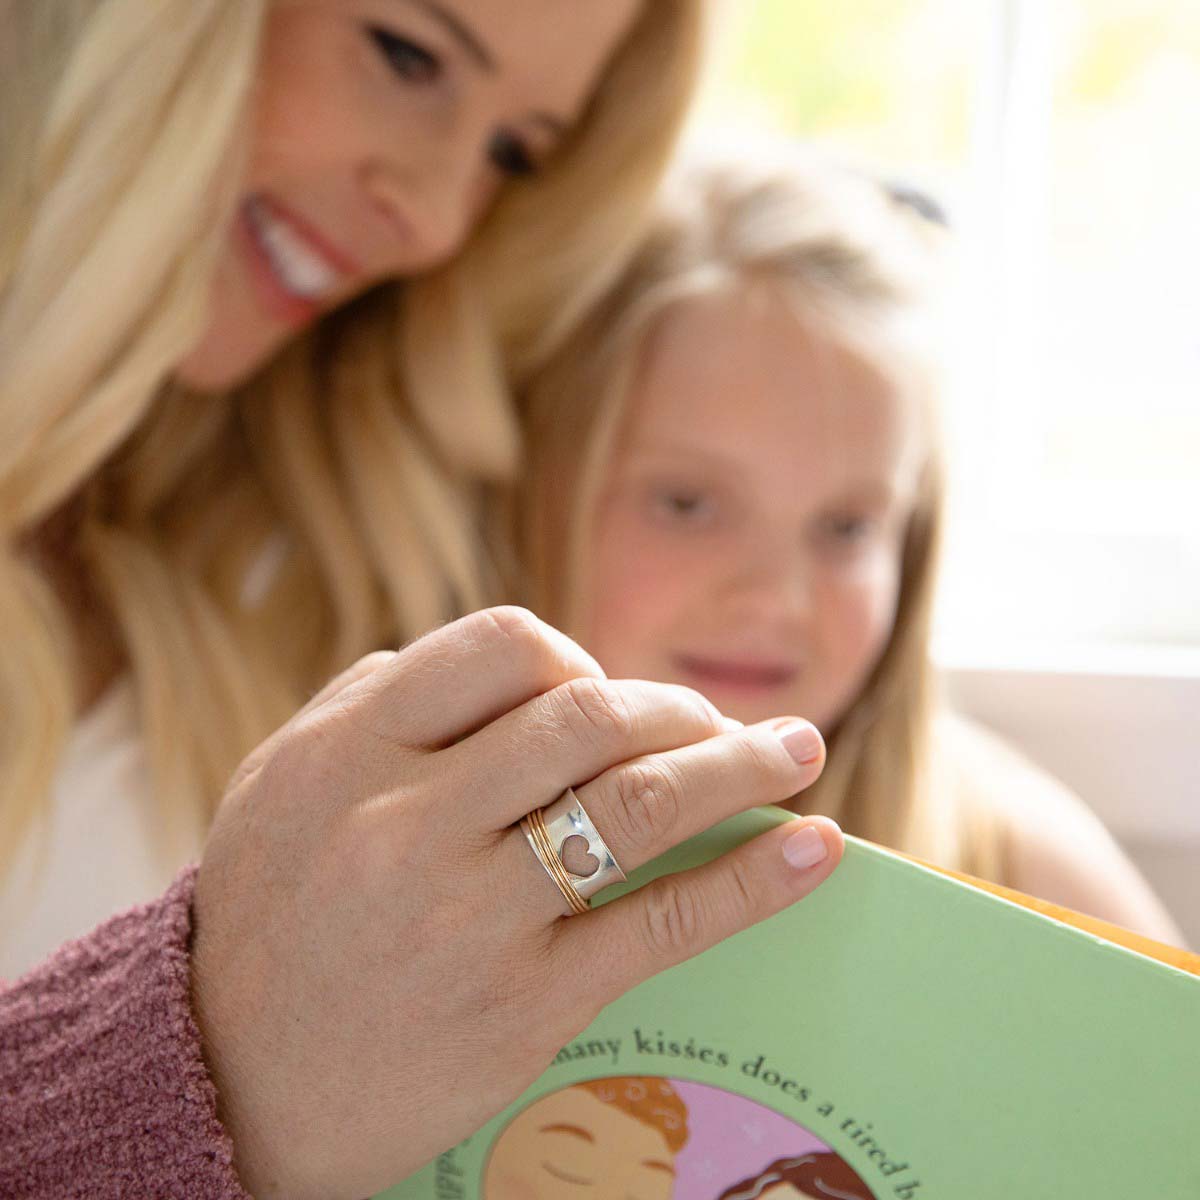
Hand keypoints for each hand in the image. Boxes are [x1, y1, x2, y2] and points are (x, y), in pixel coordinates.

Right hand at [190, 607, 841, 1198]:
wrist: (225, 1081)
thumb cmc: (266, 915)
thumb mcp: (279, 779)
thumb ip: (376, 698)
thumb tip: (510, 659)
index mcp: (355, 747)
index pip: (508, 646)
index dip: (579, 657)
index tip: (604, 692)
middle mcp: (412, 817)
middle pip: (591, 717)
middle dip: (678, 708)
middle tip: (720, 724)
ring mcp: (472, 913)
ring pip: (642, 805)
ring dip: (741, 765)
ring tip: (798, 750)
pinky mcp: (524, 1002)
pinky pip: (659, 924)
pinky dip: (750, 879)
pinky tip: (812, 848)